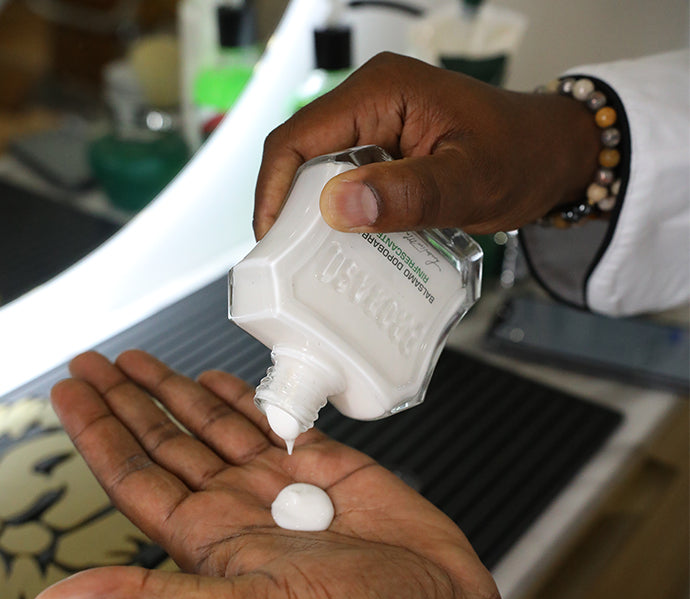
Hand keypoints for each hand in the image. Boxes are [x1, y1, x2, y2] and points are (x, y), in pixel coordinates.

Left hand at [29, 350, 512, 598]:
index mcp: (211, 544)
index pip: (136, 478)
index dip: (99, 434)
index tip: (72, 392)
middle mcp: (238, 510)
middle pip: (166, 443)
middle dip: (128, 401)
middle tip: (95, 362)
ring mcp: (282, 485)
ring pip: (213, 426)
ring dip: (175, 392)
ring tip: (140, 360)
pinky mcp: (326, 466)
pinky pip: (272, 422)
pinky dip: (242, 398)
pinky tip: (216, 380)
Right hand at [254, 52, 599, 238]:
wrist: (554, 155)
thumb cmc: (524, 156)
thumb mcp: (469, 180)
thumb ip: (408, 193)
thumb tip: (338, 207)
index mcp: (382, 91)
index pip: (299, 136)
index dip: (274, 189)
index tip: (270, 240)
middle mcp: (371, 102)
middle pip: (301, 156)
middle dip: (287, 209)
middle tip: (288, 262)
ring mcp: (377, 126)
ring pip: (320, 174)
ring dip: (313, 218)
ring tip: (311, 262)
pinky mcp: (386, 152)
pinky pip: (347, 184)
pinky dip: (342, 218)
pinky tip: (348, 250)